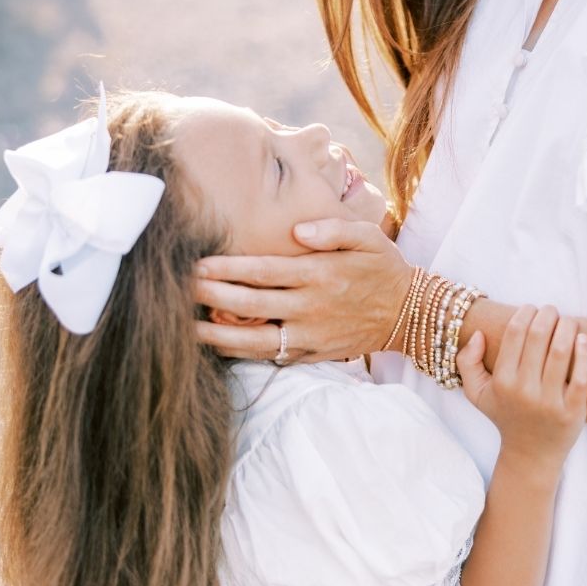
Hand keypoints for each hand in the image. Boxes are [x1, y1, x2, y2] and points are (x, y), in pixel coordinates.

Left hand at [192, 219, 409, 361]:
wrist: (408, 312)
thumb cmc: (383, 267)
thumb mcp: (369, 237)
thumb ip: (333, 229)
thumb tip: (298, 230)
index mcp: (321, 274)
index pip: (264, 271)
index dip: (227, 268)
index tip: (197, 263)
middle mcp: (311, 307)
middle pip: (250, 304)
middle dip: (211, 296)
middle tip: (178, 288)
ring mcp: (310, 334)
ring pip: (255, 340)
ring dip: (217, 335)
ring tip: (185, 328)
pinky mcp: (312, 353)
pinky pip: (271, 356)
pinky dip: (242, 353)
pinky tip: (219, 345)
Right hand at [457, 305, 586, 467]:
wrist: (531, 454)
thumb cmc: (506, 414)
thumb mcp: (477, 393)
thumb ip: (467, 362)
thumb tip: (478, 334)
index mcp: (502, 381)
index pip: (515, 333)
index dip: (526, 312)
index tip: (533, 308)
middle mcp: (524, 390)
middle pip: (539, 336)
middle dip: (548, 314)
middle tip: (552, 311)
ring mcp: (549, 402)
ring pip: (561, 351)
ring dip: (568, 327)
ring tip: (569, 322)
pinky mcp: (572, 411)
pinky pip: (582, 376)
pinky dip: (585, 353)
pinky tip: (583, 339)